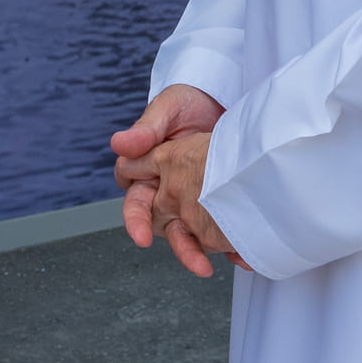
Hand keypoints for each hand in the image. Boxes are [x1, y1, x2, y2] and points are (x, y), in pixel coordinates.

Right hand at [112, 84, 245, 277]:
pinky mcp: (219, 200)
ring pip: (191, 232)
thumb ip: (147, 128)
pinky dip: (231, 242)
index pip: (134, 199)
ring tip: (213, 264)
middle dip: (178, 245)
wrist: (228, 97)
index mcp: (148, 168)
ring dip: (201, 250)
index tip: (141, 235)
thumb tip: (118, 144)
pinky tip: (243, 249)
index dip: (135, 219)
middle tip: (194, 260)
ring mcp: (194, 196)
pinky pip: (221, 227)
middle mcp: (167, 187)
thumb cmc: (190, 100)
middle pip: (164, 225)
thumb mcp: (169, 108)